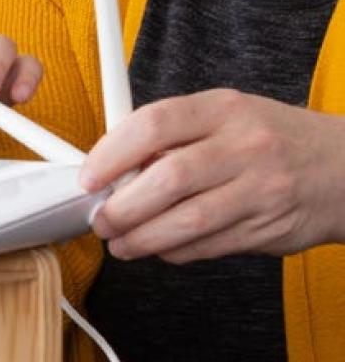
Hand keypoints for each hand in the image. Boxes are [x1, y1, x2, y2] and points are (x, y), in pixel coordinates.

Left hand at [82, 90, 344, 263]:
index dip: (111, 153)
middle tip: (100, 218)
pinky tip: (159, 247)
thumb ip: (173, 134)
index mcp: (225, 109)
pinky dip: (174, 251)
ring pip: (187, 221)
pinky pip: (208, 246)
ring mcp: (261, 190)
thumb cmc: (272, 139)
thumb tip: (112, 164)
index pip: (155, 124)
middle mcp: (246, 147)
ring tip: (120, 242)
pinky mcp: (269, 229)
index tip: (89, 177)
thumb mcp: (226, 115)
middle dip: (122, 206)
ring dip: (142, 238)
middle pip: (168, 179)